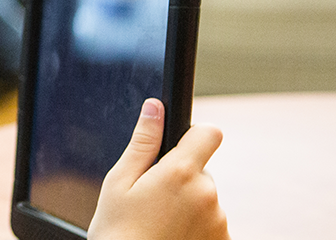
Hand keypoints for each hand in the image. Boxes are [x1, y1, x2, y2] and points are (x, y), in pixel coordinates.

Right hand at [88, 99, 228, 239]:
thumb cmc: (117, 234)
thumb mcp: (118, 184)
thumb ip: (142, 143)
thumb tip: (155, 108)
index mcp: (180, 173)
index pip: (208, 133)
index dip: (194, 136)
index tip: (178, 149)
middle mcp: (207, 194)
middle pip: (200, 172)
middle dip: (180, 181)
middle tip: (150, 204)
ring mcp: (218, 220)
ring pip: (204, 201)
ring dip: (188, 208)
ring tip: (158, 228)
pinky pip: (211, 225)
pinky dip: (195, 230)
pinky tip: (171, 239)